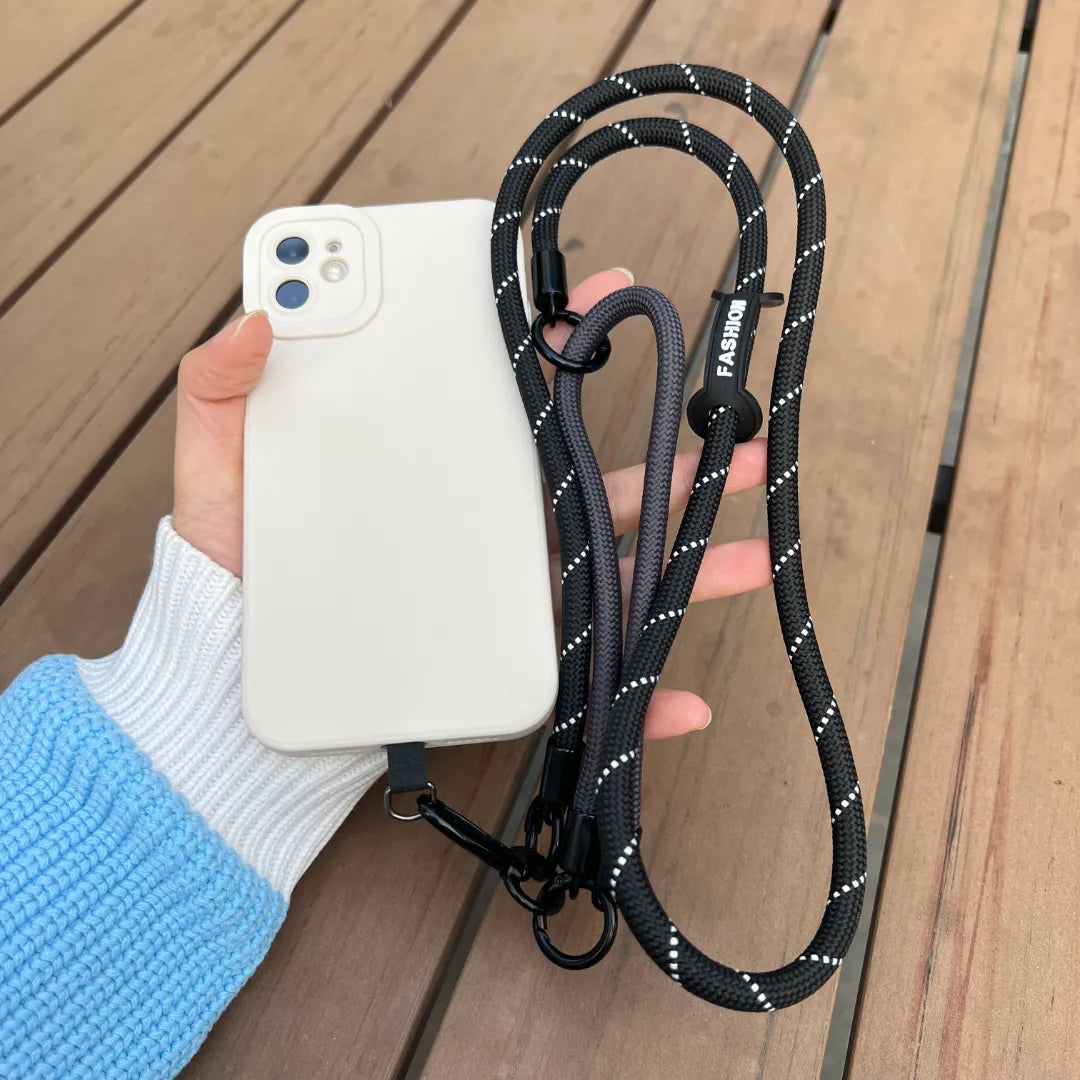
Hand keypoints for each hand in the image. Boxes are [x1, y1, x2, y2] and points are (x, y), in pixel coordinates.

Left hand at [172, 269, 769, 739]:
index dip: (563, 344)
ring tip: (752, 549)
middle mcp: (487, 525)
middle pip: (593, 482)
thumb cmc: (232, 575)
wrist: (235, 686)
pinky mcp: (503, 664)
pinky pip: (583, 680)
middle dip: (674, 454)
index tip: (606, 298)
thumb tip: (254, 316)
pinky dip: (638, 699)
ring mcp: (503, 595)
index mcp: (439, 468)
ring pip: (613, 572)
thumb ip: (218, 392)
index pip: (513, 398)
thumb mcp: (218, 474)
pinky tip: (684, 702)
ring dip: (692, 564)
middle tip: (736, 433)